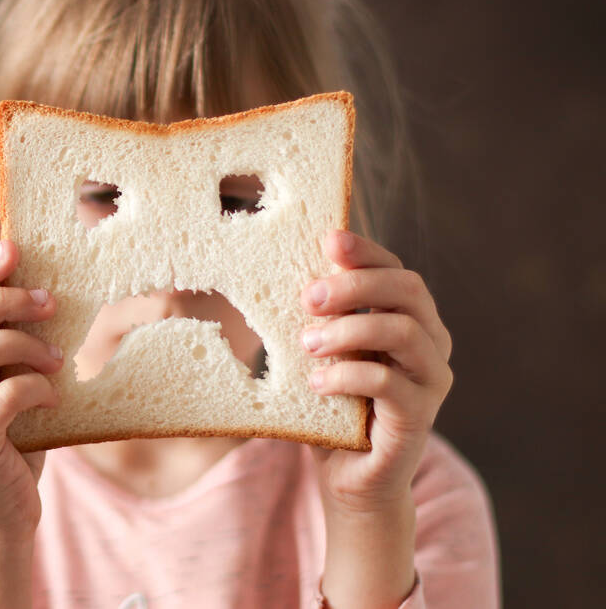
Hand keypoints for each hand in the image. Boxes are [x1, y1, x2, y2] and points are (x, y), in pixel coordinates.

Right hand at [0, 239, 62, 540]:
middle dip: (1, 296)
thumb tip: (31, 286)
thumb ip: (1, 347)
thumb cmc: (6, 449)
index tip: (13, 247)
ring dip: (24, 342)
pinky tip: (55, 396)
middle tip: (48, 298)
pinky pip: (5, 392)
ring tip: (57, 356)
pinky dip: (37, 386)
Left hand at [300, 229, 453, 512]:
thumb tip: (286, 275)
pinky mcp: (419, 417)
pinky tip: (316, 384)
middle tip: (307, 298)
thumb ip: (316, 318)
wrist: (348, 478)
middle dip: (356, 285)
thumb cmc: (331, 406)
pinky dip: (348, 376)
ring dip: (349, 331)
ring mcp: (431, 380)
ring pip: (404, 332)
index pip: (395, 270)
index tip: (328, 239)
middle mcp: (430, 343)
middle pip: (408, 291)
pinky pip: (390, 384)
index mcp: (408, 318)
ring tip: (306, 344)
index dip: (366, 251)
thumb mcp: (318, 354)